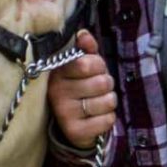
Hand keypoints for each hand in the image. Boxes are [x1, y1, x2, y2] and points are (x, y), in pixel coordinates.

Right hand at [46, 30, 116, 148]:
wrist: (70, 125)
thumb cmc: (80, 88)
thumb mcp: (82, 66)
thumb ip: (86, 49)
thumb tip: (84, 34)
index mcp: (58, 73)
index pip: (89, 63)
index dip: (99, 66)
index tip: (93, 70)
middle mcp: (57, 92)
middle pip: (103, 82)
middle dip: (107, 85)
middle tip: (96, 89)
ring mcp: (65, 113)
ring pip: (108, 101)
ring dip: (108, 102)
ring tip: (97, 103)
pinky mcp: (75, 132)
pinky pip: (108, 120)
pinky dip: (107, 118)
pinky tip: (96, 117)